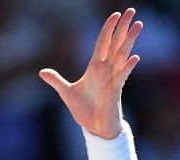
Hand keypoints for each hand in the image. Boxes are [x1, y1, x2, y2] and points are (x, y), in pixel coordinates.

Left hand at [39, 8, 142, 138]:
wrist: (94, 128)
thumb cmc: (85, 110)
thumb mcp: (66, 93)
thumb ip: (56, 81)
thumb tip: (42, 72)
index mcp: (95, 68)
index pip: (102, 44)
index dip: (108, 29)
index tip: (115, 15)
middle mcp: (106, 71)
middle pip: (115, 44)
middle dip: (122, 28)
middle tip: (131, 10)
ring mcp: (112, 80)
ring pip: (122, 56)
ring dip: (129, 41)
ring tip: (138, 25)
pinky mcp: (115, 92)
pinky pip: (122, 77)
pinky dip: (127, 68)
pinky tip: (134, 58)